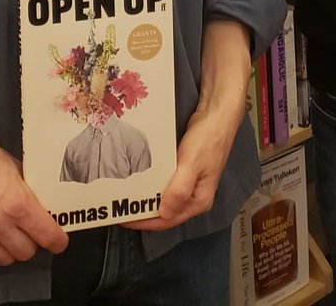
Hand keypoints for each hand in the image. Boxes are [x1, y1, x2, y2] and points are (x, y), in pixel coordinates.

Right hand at [0, 108, 68, 268]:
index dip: (57, 241)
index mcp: (18, 203)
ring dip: (10, 250)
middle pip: (26, 252)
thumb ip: (28, 193)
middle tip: (29, 232)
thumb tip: (42, 209)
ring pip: (5, 260)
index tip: (58, 242)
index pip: (46, 236)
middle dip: (32, 243)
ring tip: (8, 236)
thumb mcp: (16, 169)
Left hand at [124, 92, 245, 230]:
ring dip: (147, 197)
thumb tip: (164, 214)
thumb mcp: (192, 163)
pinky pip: (166, 183)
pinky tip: (142, 178)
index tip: (123, 218)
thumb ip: (179, 190)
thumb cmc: (207, 138)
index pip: (167, 220)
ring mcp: (190, 183)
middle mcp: (194, 196)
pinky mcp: (186, 171)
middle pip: (165, 211)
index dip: (144, 221)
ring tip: (125, 195)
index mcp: (198, 201)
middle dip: (143, 211)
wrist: (217, 113)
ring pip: (164, 197)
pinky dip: (153, 183)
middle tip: (119, 207)